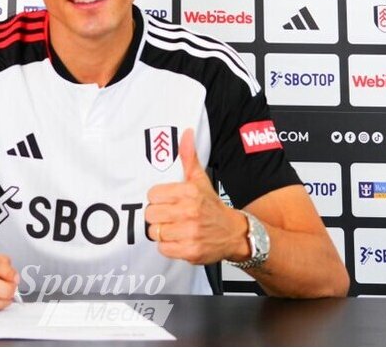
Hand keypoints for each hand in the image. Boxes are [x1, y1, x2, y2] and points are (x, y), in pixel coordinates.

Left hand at [143, 128, 248, 264]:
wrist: (234, 233)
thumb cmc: (212, 206)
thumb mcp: (200, 180)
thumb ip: (189, 157)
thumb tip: (186, 134)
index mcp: (189, 192)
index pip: (153, 195)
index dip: (158, 199)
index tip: (167, 201)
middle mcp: (190, 212)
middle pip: (151, 214)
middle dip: (158, 216)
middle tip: (170, 215)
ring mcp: (190, 233)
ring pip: (155, 232)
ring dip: (163, 232)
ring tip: (175, 228)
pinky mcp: (190, 251)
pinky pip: (163, 248)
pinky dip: (168, 246)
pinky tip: (179, 240)